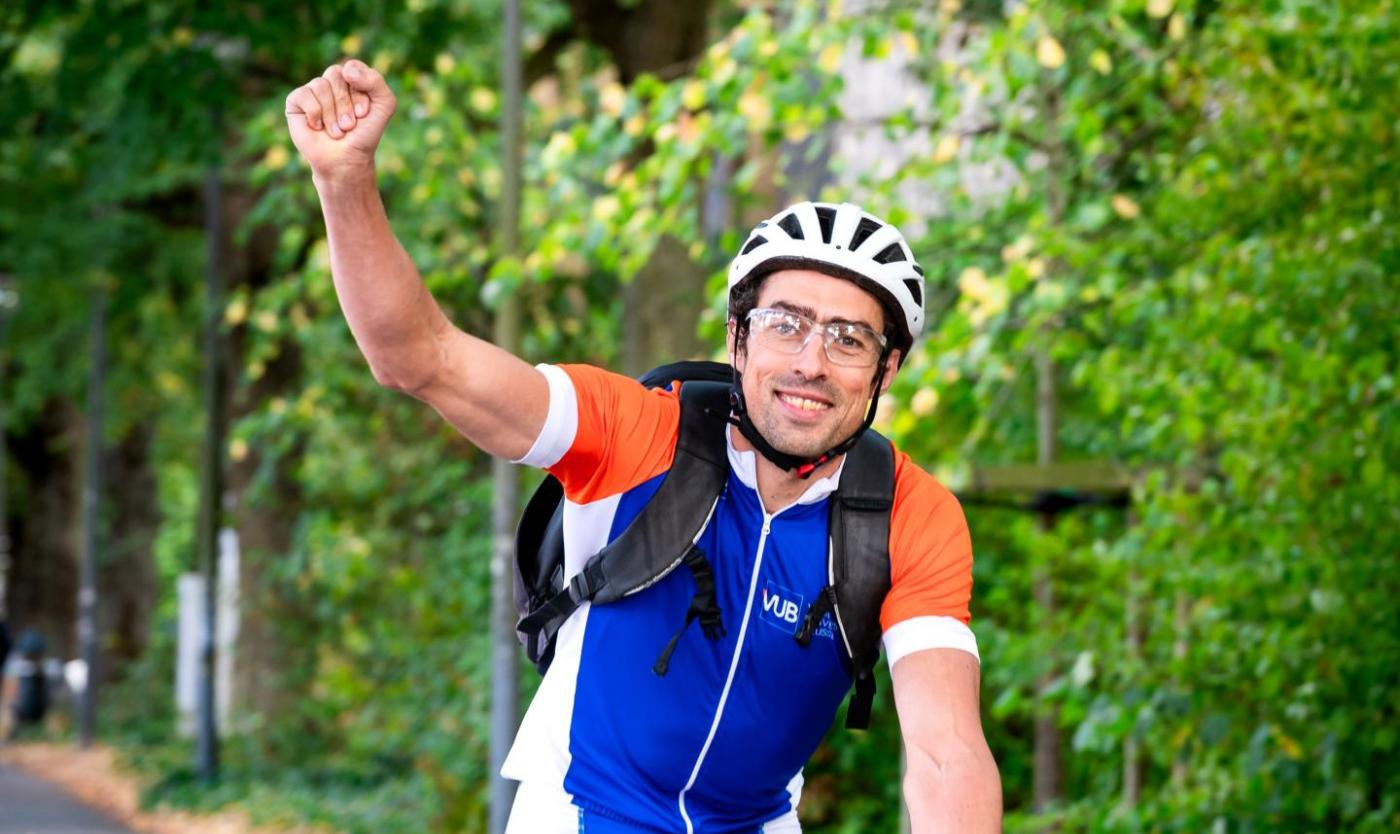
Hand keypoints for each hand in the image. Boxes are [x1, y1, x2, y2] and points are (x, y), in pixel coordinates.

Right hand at [285, 60, 396, 178]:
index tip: (364, 114)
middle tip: (349, 125)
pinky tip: (318, 127)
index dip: (359, 93)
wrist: (346, 160)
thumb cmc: (365, 134)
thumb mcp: (384, 105)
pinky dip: (315, 114)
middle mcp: (331, 82)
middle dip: (346, 104)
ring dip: (332, 114)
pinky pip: (304, 95)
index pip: (352, 69)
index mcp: (352, 78)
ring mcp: (313, 90)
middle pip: (335, 74)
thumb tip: (346, 70)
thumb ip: (376, 81)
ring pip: (320, 85)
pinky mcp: (296, 101)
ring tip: (337, 131)